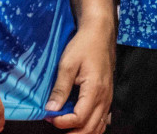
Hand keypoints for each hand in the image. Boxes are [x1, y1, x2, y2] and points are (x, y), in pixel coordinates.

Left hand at [46, 16, 112, 131]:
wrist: (100, 33)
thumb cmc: (84, 46)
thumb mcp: (68, 64)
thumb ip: (60, 88)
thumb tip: (50, 109)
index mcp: (95, 89)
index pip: (79, 118)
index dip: (61, 122)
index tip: (48, 115)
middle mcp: (105, 97)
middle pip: (90, 128)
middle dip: (71, 133)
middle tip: (54, 125)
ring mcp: (108, 97)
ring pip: (99, 126)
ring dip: (82, 132)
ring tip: (66, 130)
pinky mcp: (107, 95)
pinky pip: (103, 119)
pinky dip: (92, 127)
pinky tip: (81, 125)